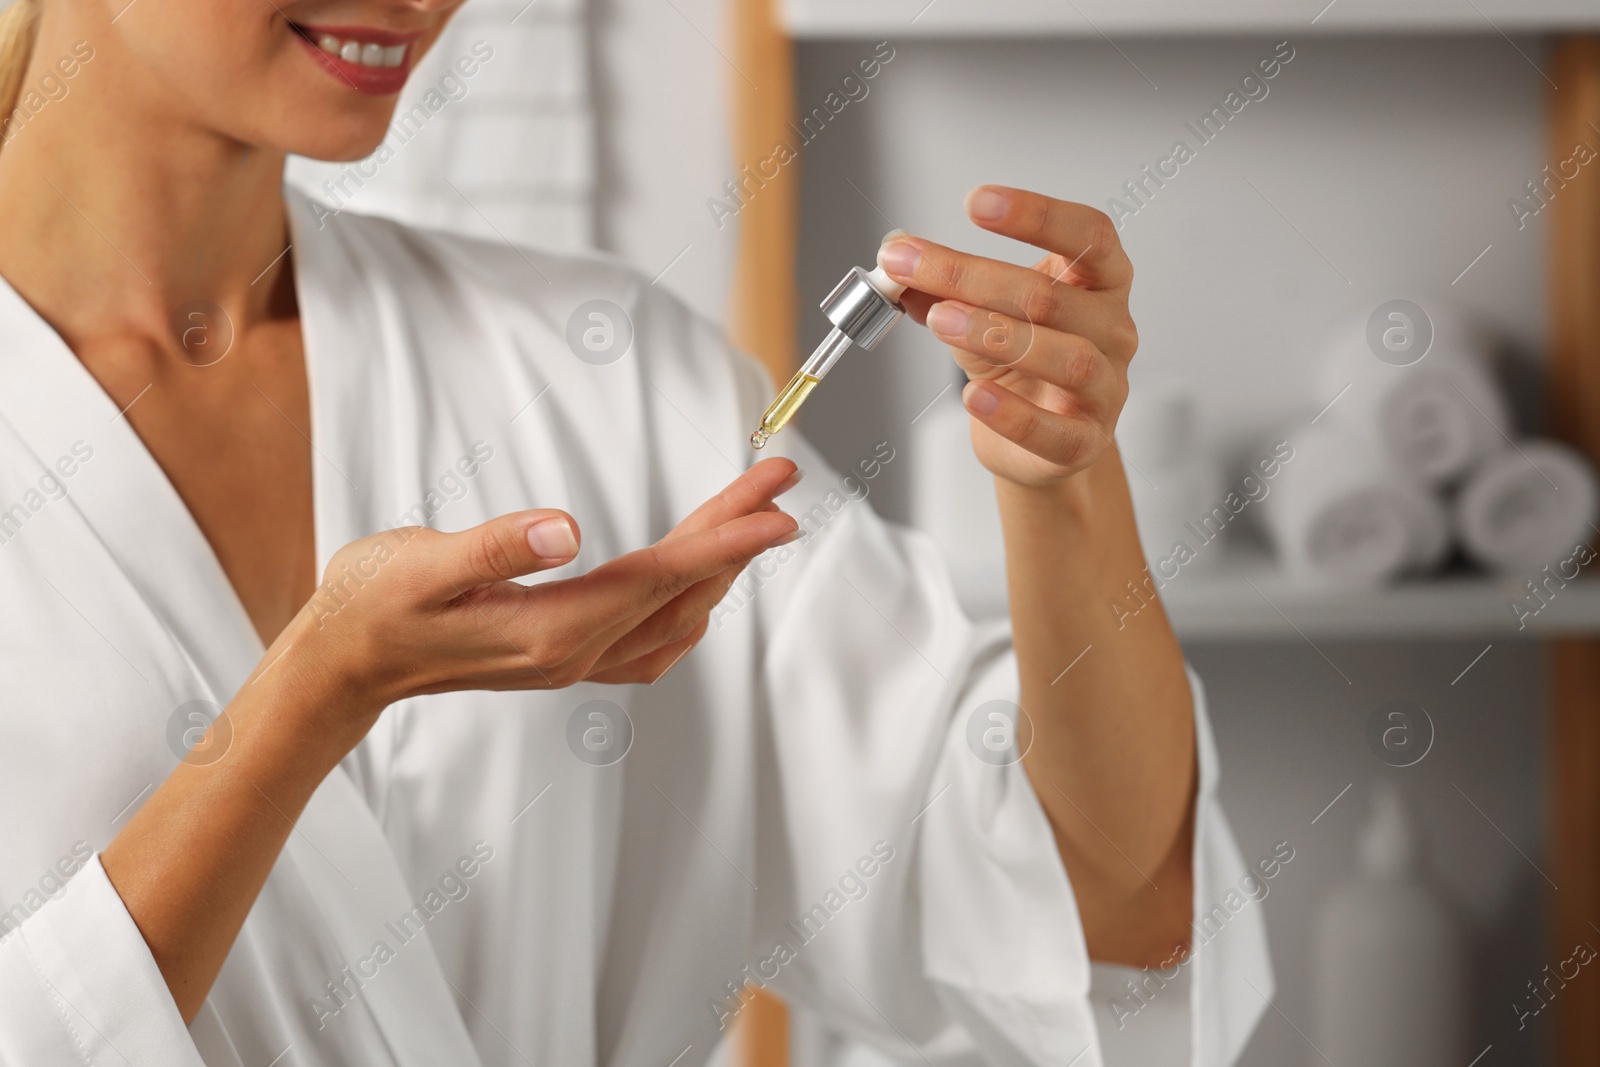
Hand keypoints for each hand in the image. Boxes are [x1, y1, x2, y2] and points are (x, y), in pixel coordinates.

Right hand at [290, 458, 801, 722]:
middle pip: (679, 591)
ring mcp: (570, 661)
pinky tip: (694, 587)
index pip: (659, 577)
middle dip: (736, 536)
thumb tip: (567, 528)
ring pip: (673, 617)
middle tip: (780, 483)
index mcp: (550, 630)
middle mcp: (572, 652)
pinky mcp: (559, 656)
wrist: (343, 664)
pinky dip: (686, 605)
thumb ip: (497, 547)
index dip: (725, 540)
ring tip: (751, 517)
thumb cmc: (372, 606)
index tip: (777, 509)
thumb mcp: (422, 564)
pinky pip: (648, 641)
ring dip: (718, 567)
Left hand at [876, 186, 1136, 487]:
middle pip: (1051, 295)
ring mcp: (1106, 387)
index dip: (1037, 215)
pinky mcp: (1085, 442)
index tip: (976, 201)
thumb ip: (945, 287)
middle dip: (972, 275)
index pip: (1089, 234)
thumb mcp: (981, 315)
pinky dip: (1010, 413)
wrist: (1038, 443)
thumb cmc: (1020, 368)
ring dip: (995, 334)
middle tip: (911, 265)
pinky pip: (1054, 429)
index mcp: (1099, 283)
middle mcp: (1113, 329)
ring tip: (940, 319)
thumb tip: (899, 258)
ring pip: (1065, 356)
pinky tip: (973, 395)